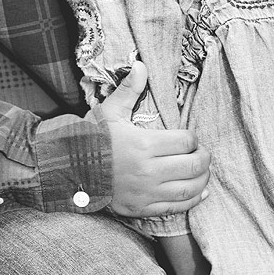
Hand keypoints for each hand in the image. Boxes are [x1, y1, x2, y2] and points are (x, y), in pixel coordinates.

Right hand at [99, 61, 210, 216]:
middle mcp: (148, 171)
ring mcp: (146, 193)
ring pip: (189, 189)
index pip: (185, 141)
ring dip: (203, 179)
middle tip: (203, 152)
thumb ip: (129, 89)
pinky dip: (193, 200)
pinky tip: (200, 191)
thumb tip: (141, 65)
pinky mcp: (143, 209)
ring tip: (203, 170)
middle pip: (192, 165)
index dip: (193, 138)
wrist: (69, 171)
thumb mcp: (110, 111)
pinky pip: (176, 207)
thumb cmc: (92, 139)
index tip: (190, 137)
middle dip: (204, 157)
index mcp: (143, 145)